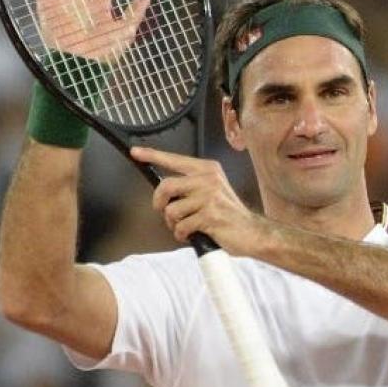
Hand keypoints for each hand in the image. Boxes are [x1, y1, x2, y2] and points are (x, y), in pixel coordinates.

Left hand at [132, 146, 269, 254]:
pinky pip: (181, 226)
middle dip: (159, 203)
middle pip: (166, 186)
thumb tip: (164, 190)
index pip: (174, 160)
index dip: (152, 155)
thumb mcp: (212, 191)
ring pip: (172, 210)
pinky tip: (193, 234)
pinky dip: (182, 234)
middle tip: (163, 211)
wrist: (251, 232)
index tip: (136, 152)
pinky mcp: (209, 216)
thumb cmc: (228, 214)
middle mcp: (208, 179)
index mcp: (207, 169)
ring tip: (186, 226)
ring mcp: (209, 197)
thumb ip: (191, 186)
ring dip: (174, 223)